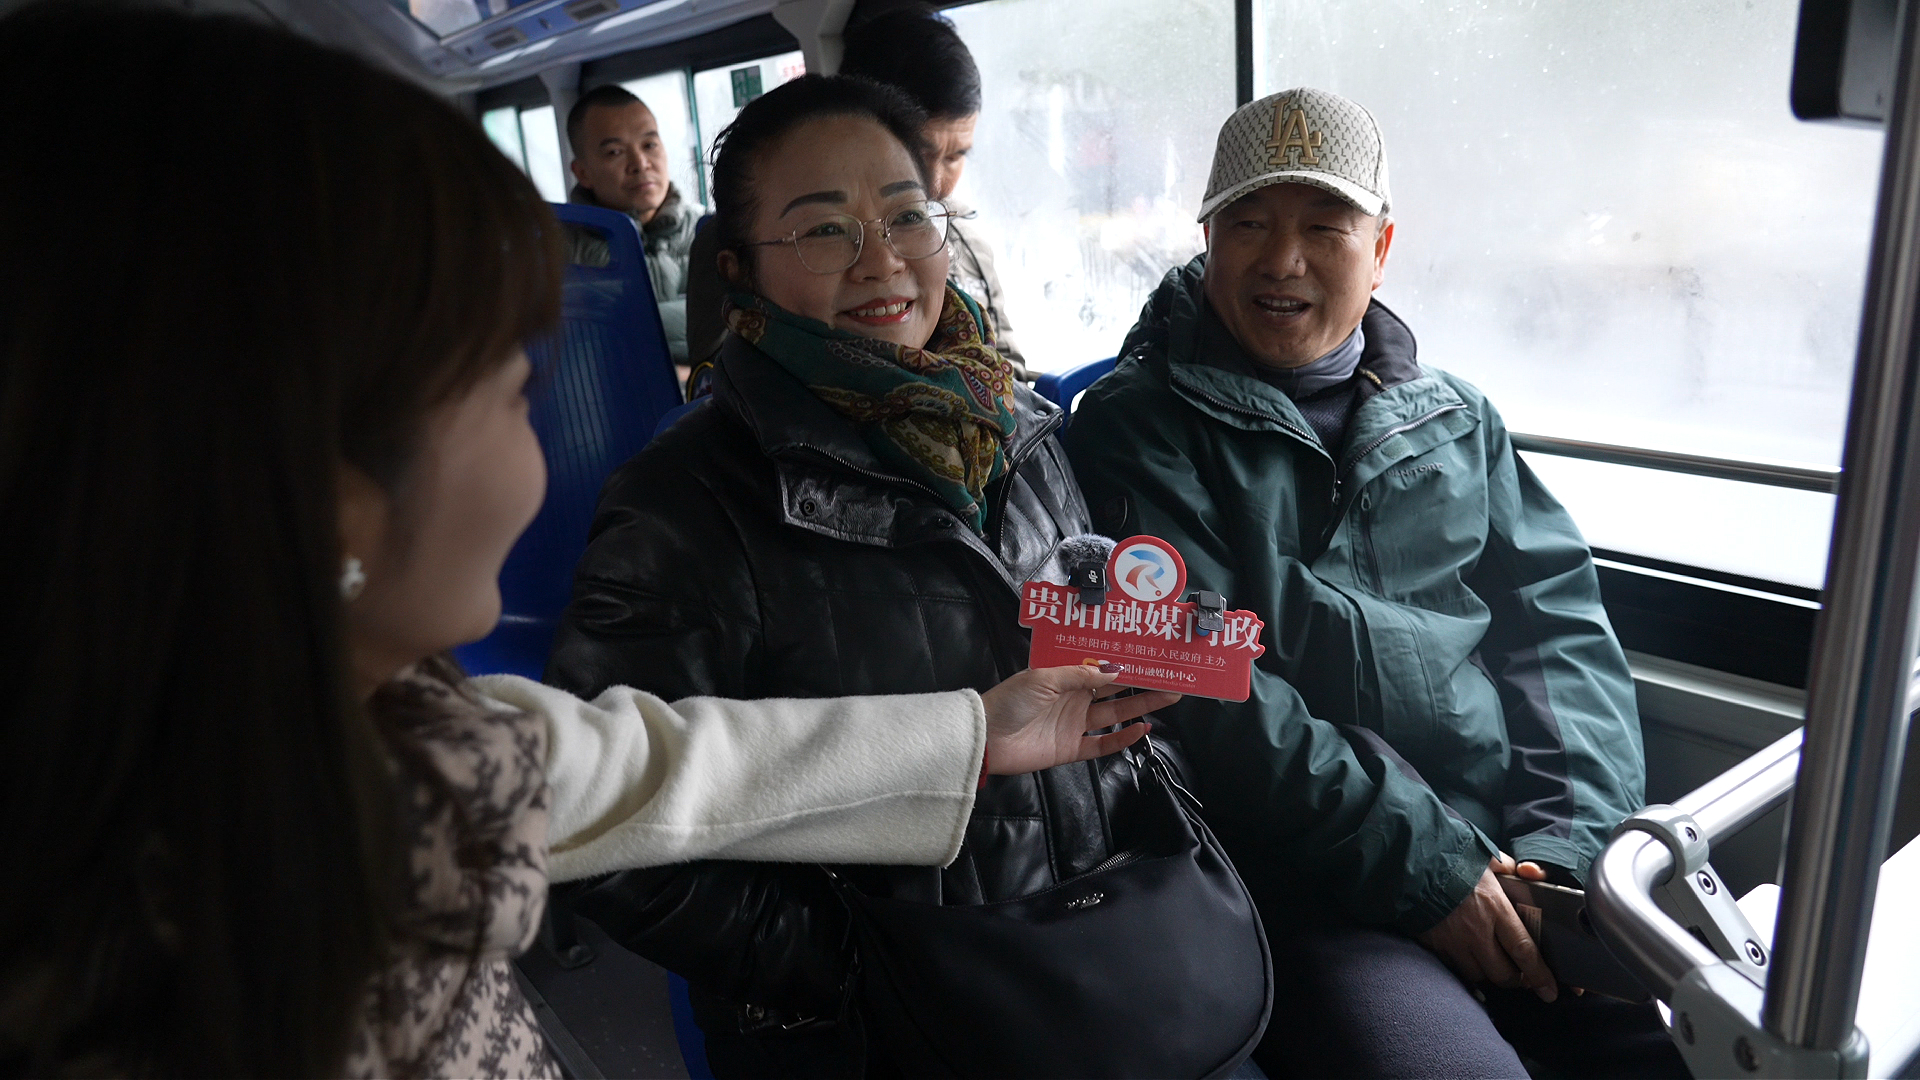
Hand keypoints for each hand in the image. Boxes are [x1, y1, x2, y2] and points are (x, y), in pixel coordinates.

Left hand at [979, 664, 1175, 774]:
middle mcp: (1073, 700)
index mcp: (1065, 678)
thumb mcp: (1043, 679)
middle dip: (1142, 685)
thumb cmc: (1010, 701)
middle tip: (1172, 678)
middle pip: (1115, 692)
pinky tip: (1142, 730)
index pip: (1102, 670)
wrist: (987, 738)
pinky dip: (1122, 739)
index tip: (1151, 658)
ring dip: (1141, 707)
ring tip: (1168, 698)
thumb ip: (1079, 675)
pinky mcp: (1071, 750)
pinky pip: (1102, 744)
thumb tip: (1114, 669)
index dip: (1126, 665)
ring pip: (1115, 715)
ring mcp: (1074, 725)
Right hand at [1417, 853, 1557, 1001]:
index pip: (1524, 951)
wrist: (1408, 864)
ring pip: (1480, 976)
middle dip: (1517, 980)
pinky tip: (1471, 960)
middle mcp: (1476, 932)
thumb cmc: (1451, 859)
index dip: (1540, 975)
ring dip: (1491, 974)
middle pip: (1503, 974)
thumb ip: (1509, 867)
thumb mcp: (1486, 857)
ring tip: (1495, 965)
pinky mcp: (1434, 946)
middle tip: (1523, 976)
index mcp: (1495, 909)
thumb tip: (1527, 872)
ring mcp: (1453, 943)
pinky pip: (1457, 969)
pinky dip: (1468, 969)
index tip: (1550, 991)